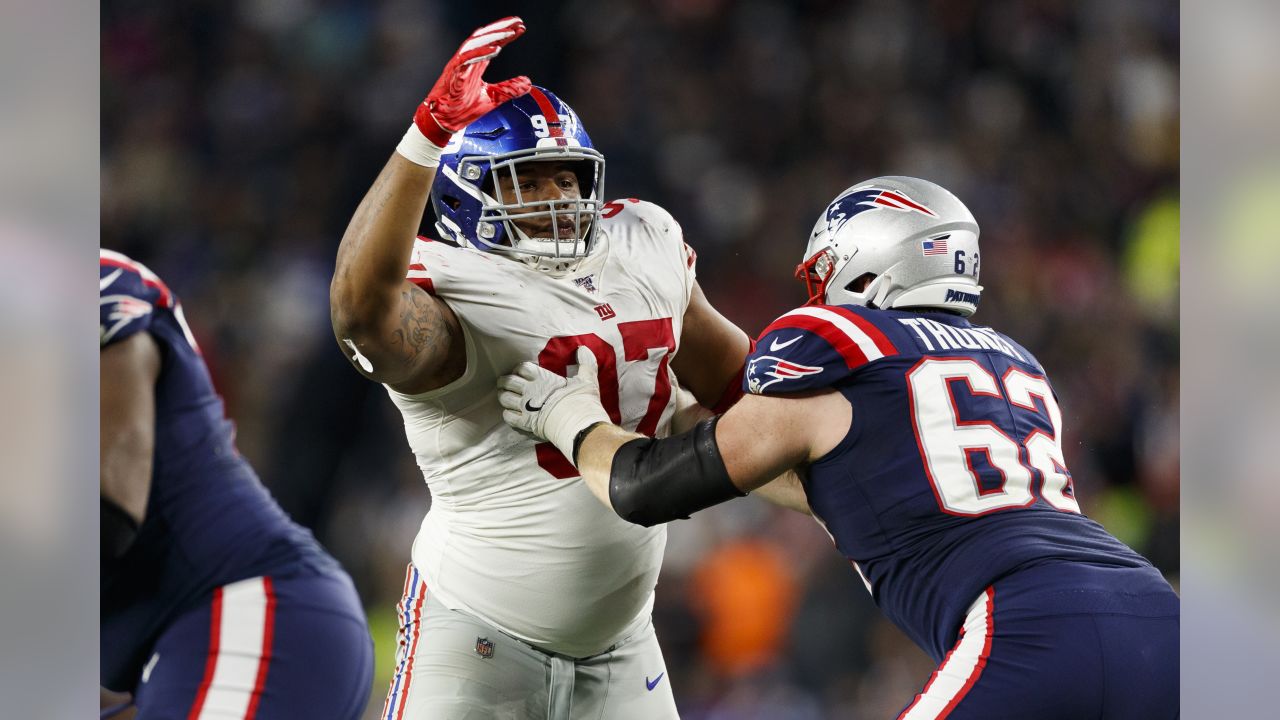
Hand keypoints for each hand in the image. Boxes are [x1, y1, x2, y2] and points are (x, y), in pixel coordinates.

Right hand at [414, 17, 531, 146]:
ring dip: (492, 37)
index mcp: (475, 64)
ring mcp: (459, 66)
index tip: (521, 27)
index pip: (492, 43)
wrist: (445, 123)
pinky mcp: (453, 75)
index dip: (506, 34)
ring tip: (509, 32)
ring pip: (474, 44)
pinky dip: (480, 53)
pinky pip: (466, 59)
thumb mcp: (493, 97)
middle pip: (484, 37)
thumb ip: (509, 89)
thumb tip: (528, 83)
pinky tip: (495, 49)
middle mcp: (467, 61)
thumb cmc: (463, 109)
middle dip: (501, 28)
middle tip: (518, 22)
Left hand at [498, 347, 611, 461]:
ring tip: (504, 396)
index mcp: (543, 379)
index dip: (518, 369)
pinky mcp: (525, 424)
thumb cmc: (582, 402)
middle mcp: (531, 391)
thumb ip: (585, 363)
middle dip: (504, 381)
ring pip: (505, 398)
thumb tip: (583, 349)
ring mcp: (526, 408)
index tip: (519, 371)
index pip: (523, 368)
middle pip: (509, 382)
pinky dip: (507, 414)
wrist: (578, 425)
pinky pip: (508, 417)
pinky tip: (510, 413)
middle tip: (503, 383)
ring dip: (503, 396)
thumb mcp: (587, 379)